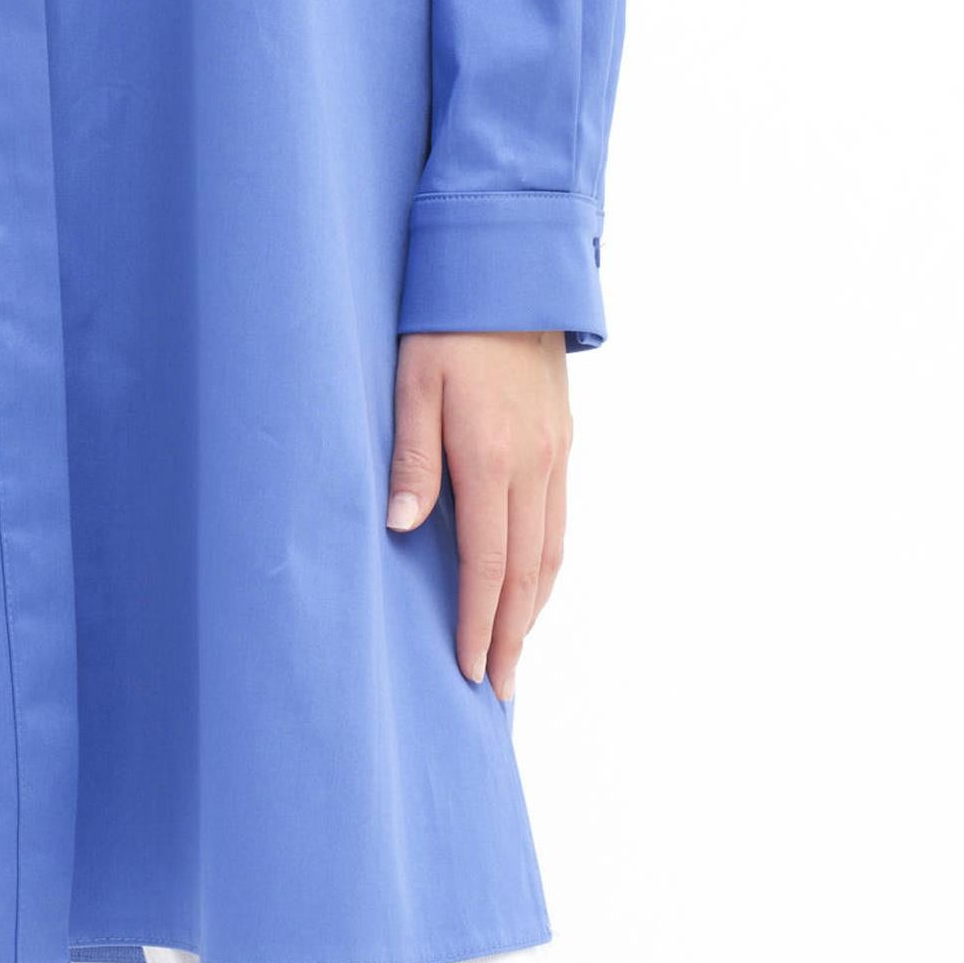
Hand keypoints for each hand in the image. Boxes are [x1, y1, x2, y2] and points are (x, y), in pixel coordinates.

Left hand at [385, 329, 569, 698]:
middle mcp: (533, 466)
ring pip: (551, 551)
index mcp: (492, 458)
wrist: (513, 270)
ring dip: (533, 610)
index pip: (486, 564)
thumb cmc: (447, 324)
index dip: (476, 623)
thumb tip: (401, 527)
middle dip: (511, 637)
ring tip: (516, 654)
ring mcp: (554, 455)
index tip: (469, 672)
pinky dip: (548, 567)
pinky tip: (534, 584)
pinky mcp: (561, 441)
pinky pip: (560, 521)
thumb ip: (410, 457)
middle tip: (499, 692)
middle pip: (526, 573)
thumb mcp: (412, 382)